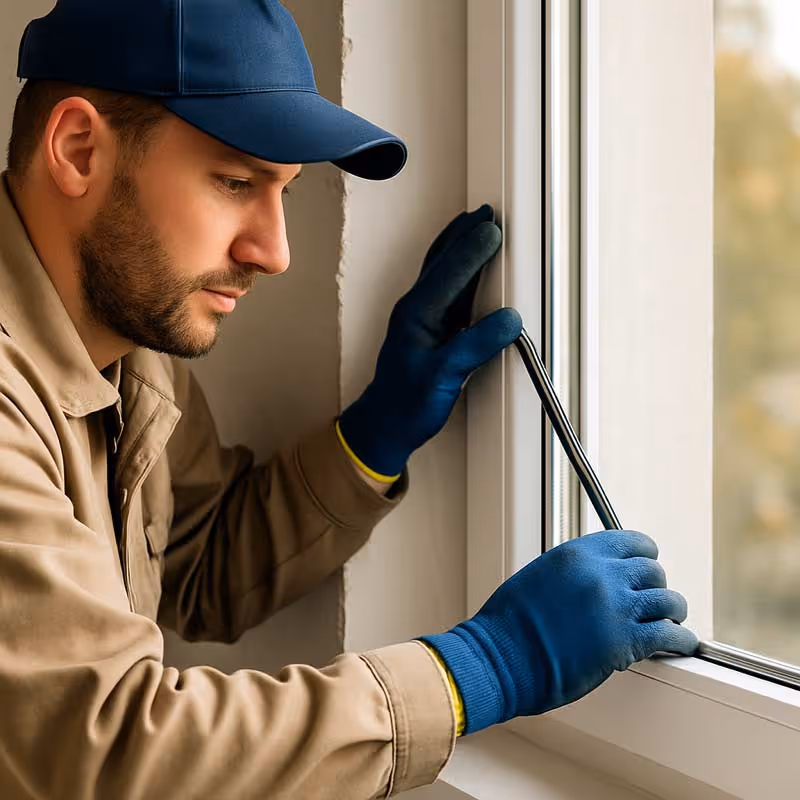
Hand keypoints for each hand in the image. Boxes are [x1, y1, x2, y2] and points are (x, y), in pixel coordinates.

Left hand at [338, 204, 522, 477]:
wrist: (386, 425)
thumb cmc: (406, 404)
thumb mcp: (443, 376)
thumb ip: (474, 345)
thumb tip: (509, 319)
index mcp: (416, 314)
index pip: (449, 272)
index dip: (473, 249)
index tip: (494, 229)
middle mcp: (416, 310)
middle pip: (442, 260)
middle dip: (464, 234)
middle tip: (488, 213)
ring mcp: (422, 318)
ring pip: (443, 271)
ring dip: (461, 246)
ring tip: (480, 227)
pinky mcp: (430, 330)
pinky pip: (448, 289)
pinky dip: (461, 270)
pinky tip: (473, 269)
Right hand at [419, 530, 697, 734]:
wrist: (502, 657)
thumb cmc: (511, 624)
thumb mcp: (541, 577)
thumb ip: (575, 572)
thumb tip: (598, 577)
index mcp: (578, 553)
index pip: (630, 541)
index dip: (645, 555)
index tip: (648, 564)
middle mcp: (601, 573)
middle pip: (652, 571)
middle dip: (655, 586)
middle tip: (654, 600)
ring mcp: (616, 607)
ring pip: (668, 600)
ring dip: (672, 611)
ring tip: (673, 620)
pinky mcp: (625, 642)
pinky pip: (670, 635)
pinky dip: (682, 640)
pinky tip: (683, 644)